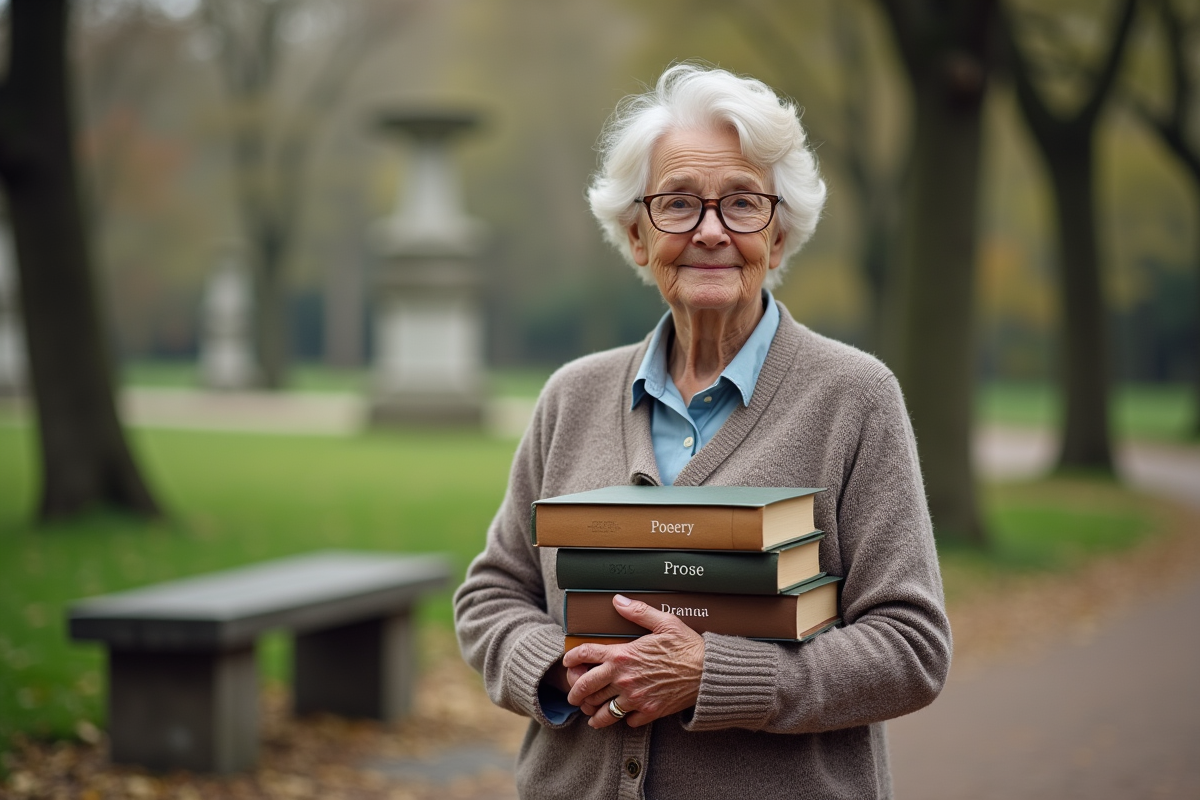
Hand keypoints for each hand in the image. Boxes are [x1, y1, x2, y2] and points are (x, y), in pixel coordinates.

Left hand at [563, 594, 703, 728]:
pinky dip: (623, 719)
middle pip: (587, 687)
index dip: (572, 657)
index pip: (586, 654)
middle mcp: (624, 678)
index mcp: (623, 654)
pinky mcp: (648, 713)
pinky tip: (623, 716)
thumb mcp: (664, 622)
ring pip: (603, 711)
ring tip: (590, 713)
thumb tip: (617, 600)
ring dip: (593, 712)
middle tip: (573, 696)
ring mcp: (635, 698)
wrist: (709, 673)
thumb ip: (637, 611)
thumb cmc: (688, 646)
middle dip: (575, 692)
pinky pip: (626, 721)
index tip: (567, 661)